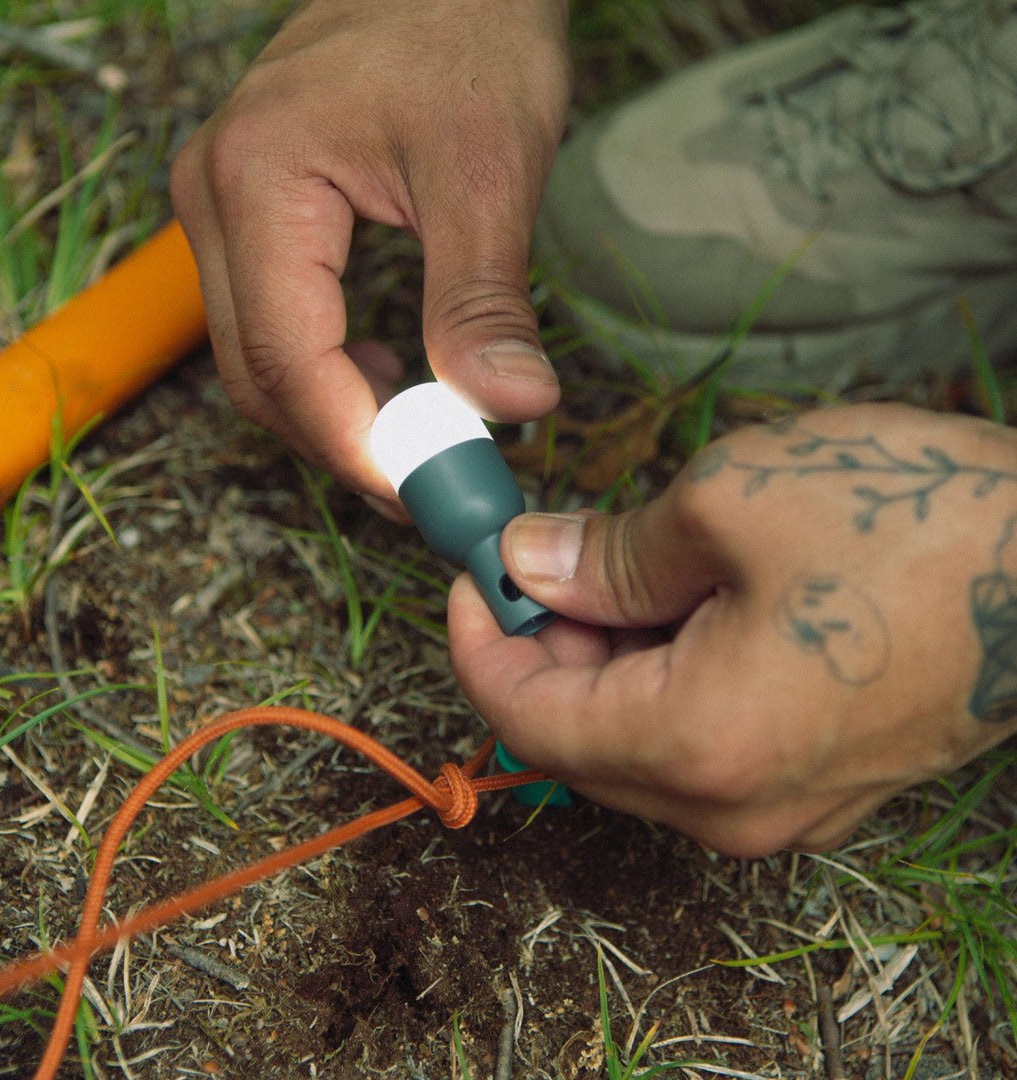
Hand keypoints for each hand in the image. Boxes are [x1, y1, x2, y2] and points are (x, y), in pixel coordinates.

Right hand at [170, 0, 568, 509]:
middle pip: (256, 373)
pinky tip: (385, 377)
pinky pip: (266, 323)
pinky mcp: (247, 215)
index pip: (285, 359)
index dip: (352, 444)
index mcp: (258, 181)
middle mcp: (214, 197)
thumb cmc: (468, 36)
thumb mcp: (488, 172)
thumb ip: (484, 300)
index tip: (423, 491)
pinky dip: (323, 373)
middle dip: (341, 443)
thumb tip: (513, 408)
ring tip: (416, 440)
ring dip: (331, 414)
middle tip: (428, 483)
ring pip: (254, 358)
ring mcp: (220, 206)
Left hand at [449, 403, 1016, 855]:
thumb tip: (528, 564)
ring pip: (634, 742)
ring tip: (614, 562)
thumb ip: (606, 552)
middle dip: (538, 643)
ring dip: (600, 656)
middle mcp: (734, 807)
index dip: (478, 638)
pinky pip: (697, 744)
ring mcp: (782, 809)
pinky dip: (658, 676)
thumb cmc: (916, 522)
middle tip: (538, 552)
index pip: (527, 717)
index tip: (471, 570)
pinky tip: (678, 600)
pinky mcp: (815, 784)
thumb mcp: (729, 503)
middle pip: (575, 737)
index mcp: (699, 747)